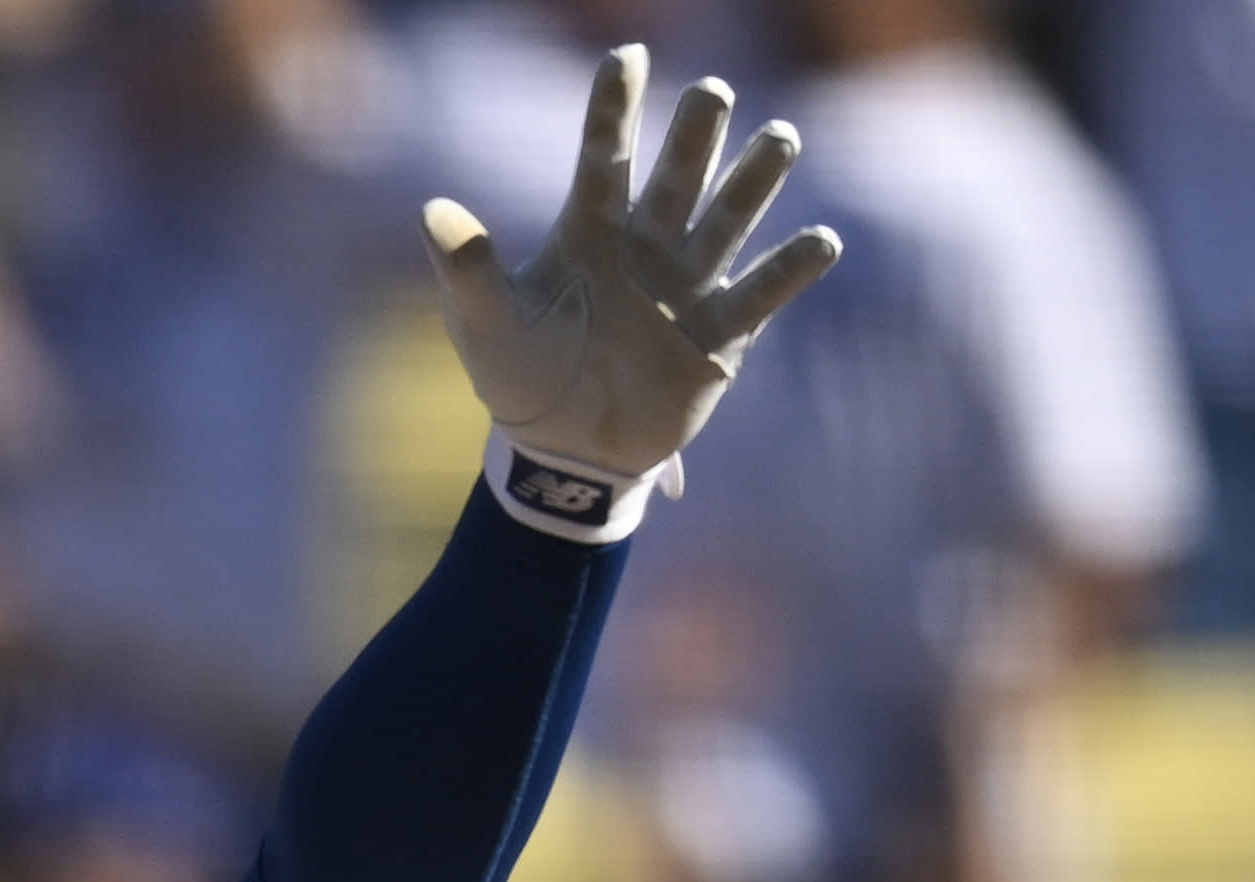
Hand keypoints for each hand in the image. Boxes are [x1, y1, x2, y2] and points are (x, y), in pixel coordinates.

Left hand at [422, 46, 842, 517]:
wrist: (563, 455)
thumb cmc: (517, 378)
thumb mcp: (484, 324)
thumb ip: (467, 269)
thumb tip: (433, 210)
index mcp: (588, 232)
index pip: (603, 156)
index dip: (615, 107)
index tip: (629, 53)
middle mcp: (645, 246)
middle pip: (678, 177)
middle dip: (696, 135)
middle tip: (713, 92)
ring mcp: (687, 287)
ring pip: (727, 220)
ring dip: (754, 181)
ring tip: (781, 138)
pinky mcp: (718, 337)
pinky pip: (759, 295)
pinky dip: (789, 270)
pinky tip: (820, 240)